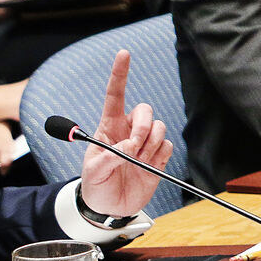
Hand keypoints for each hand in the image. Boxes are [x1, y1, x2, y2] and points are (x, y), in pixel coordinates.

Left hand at [80, 50, 172, 216]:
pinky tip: (148, 166)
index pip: (115, 95)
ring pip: (159, 128)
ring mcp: (144, 143)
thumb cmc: (96, 185)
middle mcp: (128, 131)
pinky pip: (167, 146)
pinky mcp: (158, 157)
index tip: (123, 53)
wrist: (110, 207)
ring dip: (150, 144)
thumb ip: (108, 157)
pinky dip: (160, 155)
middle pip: (145, 110)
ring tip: (137, 161)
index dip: (119, 74)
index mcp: (108, 128)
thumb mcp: (93, 171)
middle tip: (134, 147)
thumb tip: (127, 147)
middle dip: (143, 126)